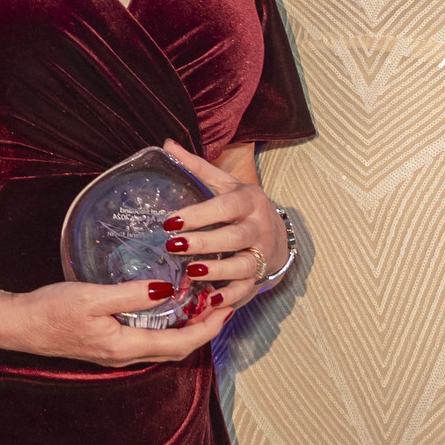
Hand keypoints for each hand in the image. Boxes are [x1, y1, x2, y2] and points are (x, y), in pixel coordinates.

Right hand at [0, 272, 236, 364]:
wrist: (18, 326)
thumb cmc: (50, 310)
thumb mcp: (91, 297)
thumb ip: (131, 294)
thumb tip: (168, 291)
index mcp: (125, 346)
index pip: (180, 344)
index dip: (207, 328)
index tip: (226, 308)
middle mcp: (125, 356)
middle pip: (177, 349)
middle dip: (203, 328)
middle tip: (222, 304)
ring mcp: (115, 354)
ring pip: (163, 346)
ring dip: (186, 328)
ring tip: (201, 304)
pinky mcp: (107, 346)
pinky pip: (148, 341)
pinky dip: (166, 327)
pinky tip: (166, 308)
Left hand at [156, 140, 286, 312]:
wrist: (277, 232)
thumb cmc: (240, 206)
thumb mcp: (224, 183)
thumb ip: (196, 167)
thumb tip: (166, 144)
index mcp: (249, 200)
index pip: (225, 206)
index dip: (199, 214)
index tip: (170, 221)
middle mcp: (259, 227)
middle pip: (234, 237)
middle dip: (205, 242)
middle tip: (174, 246)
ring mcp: (262, 254)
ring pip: (243, 265)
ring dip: (218, 270)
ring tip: (192, 272)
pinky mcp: (259, 277)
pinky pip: (246, 289)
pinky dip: (230, 296)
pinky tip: (211, 300)